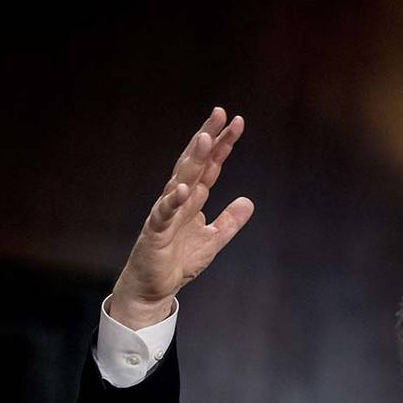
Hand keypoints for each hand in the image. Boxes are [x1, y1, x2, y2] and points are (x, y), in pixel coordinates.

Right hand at [109, 107, 253, 329]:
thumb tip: (248, 201)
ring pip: (179, 180)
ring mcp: (165, 213)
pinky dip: (172, 201)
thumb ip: (229, 220)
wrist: (154, 288)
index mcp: (193, 199)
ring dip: (193, 160)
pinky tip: (183, 189)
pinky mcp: (155, 232)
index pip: (211, 166)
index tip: (236, 122)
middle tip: (220, 114)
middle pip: (195, 163)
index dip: (223, 145)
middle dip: (207, 138)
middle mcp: (178, 199)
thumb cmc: (178, 261)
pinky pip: (163, 214)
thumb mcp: (213, 239)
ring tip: (206, 139)